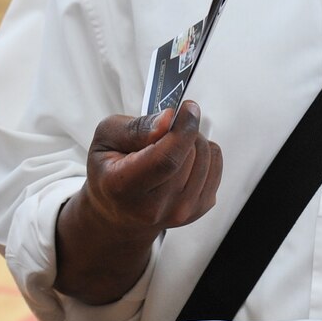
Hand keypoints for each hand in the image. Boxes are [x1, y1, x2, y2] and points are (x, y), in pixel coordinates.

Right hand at [81, 105, 222, 236]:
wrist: (117, 213)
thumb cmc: (109, 172)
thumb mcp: (105, 138)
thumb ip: (135, 128)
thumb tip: (168, 120)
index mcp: (124, 187)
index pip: (167, 159)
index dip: (184, 128)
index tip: (188, 107)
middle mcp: (155, 207)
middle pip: (190, 153)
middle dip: (184, 130)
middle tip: (165, 131)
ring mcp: (180, 212)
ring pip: (207, 156)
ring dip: (193, 141)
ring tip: (170, 146)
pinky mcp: (200, 209)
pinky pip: (216, 165)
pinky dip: (204, 154)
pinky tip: (183, 160)